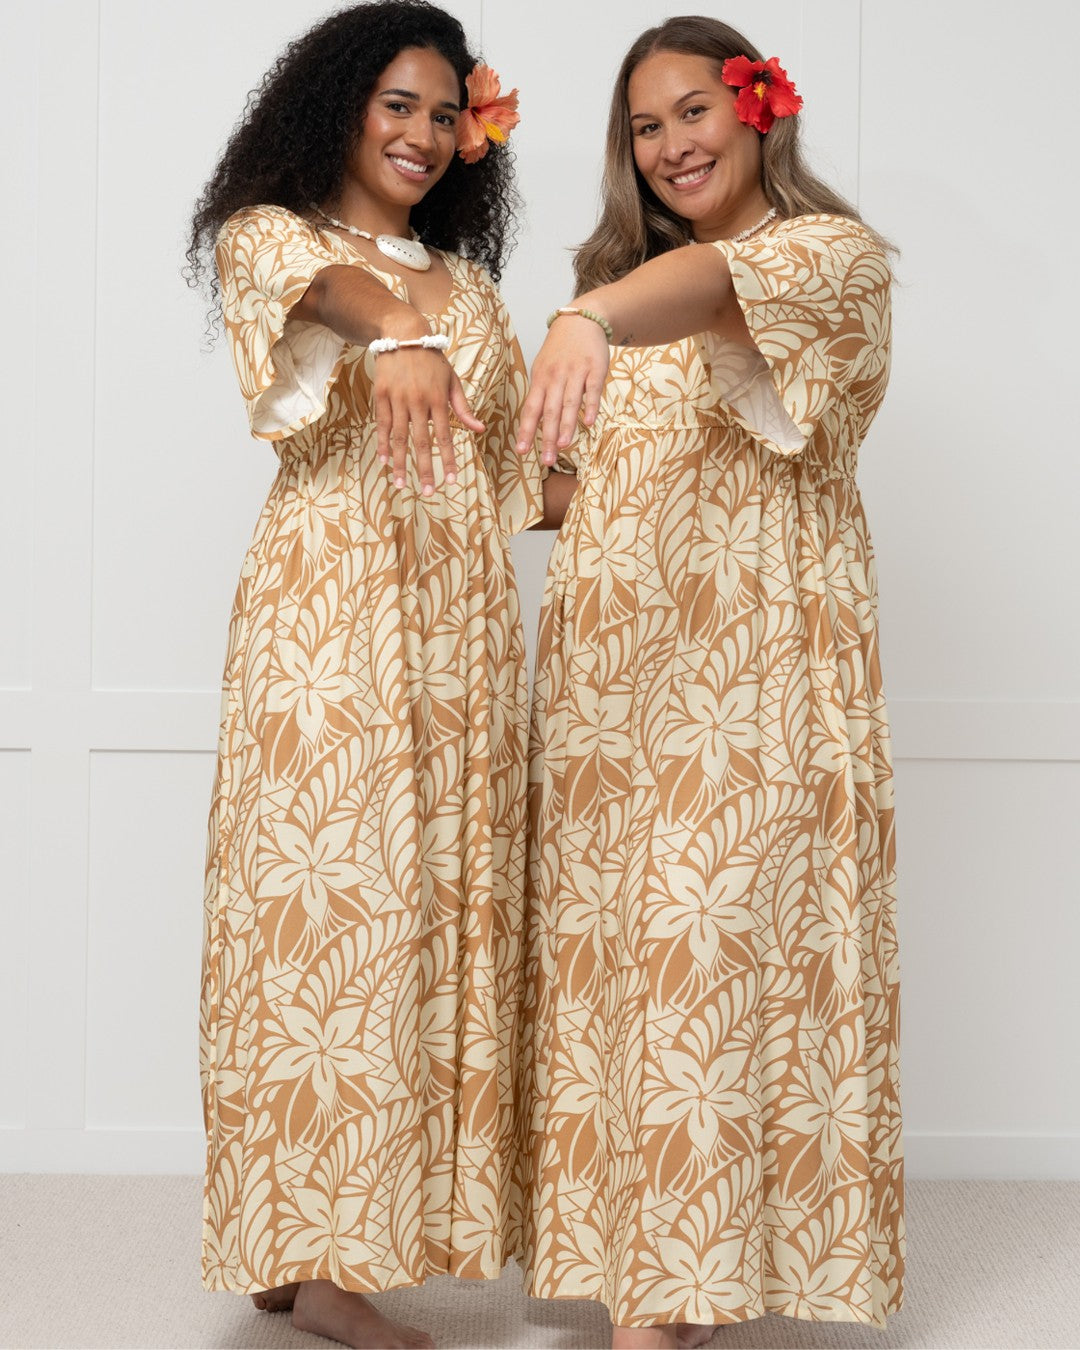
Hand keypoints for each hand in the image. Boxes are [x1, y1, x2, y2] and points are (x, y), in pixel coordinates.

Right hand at [373, 349, 484, 495]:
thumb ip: (463, 407)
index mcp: (439, 399)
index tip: (452, 480)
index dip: (449, 459)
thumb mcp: (452, 380)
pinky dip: (383, 444)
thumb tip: (480, 429)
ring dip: (401, 463)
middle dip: (425, 469)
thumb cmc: (432, 360)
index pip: (445, 436)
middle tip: (428, 491)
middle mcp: (418, 401)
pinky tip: (385, 461)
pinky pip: (381, 425)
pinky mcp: (381, 395)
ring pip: (398, 437)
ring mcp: (398, 399)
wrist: (403, 334)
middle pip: (422, 442)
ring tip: (401, 484)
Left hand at [516, 315, 609, 465]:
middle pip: (550, 411)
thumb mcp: (543, 369)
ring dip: (566, 425)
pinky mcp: (596, 369)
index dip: (526, 431)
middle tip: (546, 460)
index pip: (531, 409)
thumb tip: (535, 424)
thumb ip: (541, 395)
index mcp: (541, 380)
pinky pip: (592, 391)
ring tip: (563, 446)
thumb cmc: (559, 351)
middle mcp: (556, 377)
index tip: (521, 451)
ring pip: (570, 403)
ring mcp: (576, 373)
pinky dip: (591, 407)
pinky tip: (589, 423)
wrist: (580, 321)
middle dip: (547, 437)